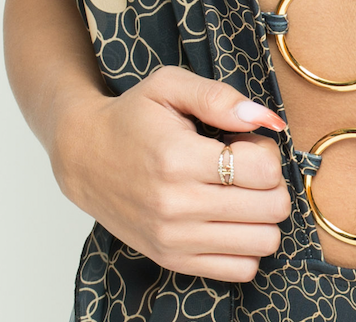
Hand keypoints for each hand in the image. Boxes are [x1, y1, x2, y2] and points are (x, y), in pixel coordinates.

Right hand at [53, 67, 290, 281]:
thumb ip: (221, 97)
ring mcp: (174, 239)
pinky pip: (240, 270)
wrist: (84, 157)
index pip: (263, 171)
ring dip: (263, 215)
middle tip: (246, 165)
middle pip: (269, 208)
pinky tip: (230, 218)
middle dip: (271, 182)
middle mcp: (177, 206)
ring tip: (238, 191)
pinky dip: (247, 244)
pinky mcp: (172, 259)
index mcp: (179, 158)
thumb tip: (270, 120)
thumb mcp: (170, 86)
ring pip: (262, 243)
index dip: (267, 152)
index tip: (246, 142)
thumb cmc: (132, 117)